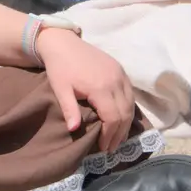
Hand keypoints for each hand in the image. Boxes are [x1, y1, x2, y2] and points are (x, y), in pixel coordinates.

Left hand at [38, 29, 135, 152]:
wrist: (62, 42)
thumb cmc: (59, 67)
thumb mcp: (60, 89)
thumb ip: (69, 109)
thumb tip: (74, 130)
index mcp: (100, 87)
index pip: (112, 117)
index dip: (110, 135)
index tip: (103, 147)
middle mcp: (115, 80)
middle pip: (125, 113)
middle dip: (119, 133)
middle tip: (111, 147)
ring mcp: (120, 74)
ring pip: (131, 104)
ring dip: (126, 123)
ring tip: (117, 137)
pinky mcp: (120, 69)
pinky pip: (130, 94)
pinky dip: (128, 108)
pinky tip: (121, 118)